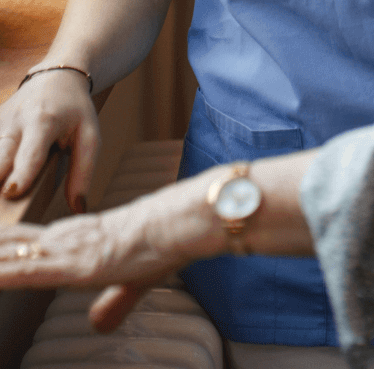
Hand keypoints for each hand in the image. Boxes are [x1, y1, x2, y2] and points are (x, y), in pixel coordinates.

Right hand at [0, 70, 99, 212]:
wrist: (55, 77)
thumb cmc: (74, 111)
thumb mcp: (89, 135)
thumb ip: (83, 171)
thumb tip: (79, 209)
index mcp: (44, 121)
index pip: (31, 150)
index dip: (21, 172)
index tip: (12, 192)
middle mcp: (15, 122)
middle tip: (1, 203)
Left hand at [0, 173, 223, 330]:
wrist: (178, 225)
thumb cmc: (163, 243)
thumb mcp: (135, 280)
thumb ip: (114, 301)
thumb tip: (99, 326)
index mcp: (73, 237)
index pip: (19, 242)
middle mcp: (62, 239)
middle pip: (4, 245)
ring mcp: (63, 249)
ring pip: (6, 256)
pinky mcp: (70, 264)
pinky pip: (24, 271)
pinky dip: (2, 272)